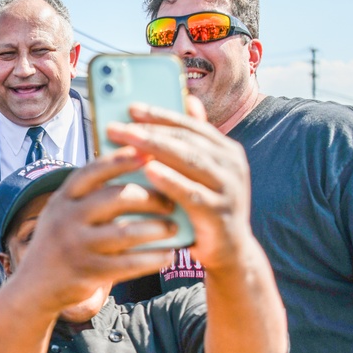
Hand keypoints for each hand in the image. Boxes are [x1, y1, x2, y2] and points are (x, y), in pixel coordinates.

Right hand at [9, 149, 177, 314]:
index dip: (122, 160)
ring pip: (126, 233)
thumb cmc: (60, 243)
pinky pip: (129, 264)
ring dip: (157, 229)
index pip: (93, 171)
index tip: (148, 154)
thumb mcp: (62, 213)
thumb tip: (133, 172)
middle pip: (116, 198)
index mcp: (62, 199)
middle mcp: (66, 220)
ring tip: (173, 227)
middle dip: (150, 197)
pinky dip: (152, 259)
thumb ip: (89, 195)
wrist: (34, 288)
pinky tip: (168, 255)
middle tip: (170, 202)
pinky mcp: (88, 273)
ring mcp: (76, 247)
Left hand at [105, 95, 255, 271]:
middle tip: (120, 126)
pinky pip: (192, 193)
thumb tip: (188, 99)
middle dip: (151, 130)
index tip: (131, 108)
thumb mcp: (201, 174)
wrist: (229, 252)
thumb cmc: (207, 208)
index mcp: (226, 150)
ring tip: (129, 139)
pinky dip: (170, 180)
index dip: (160, 114)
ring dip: (157, 148)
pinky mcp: (220, 213)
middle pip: (186, 140)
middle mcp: (232, 165)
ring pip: (190, 161)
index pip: (190, 125)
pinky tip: (148, 170)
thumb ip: (193, 141)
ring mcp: (229, 189)